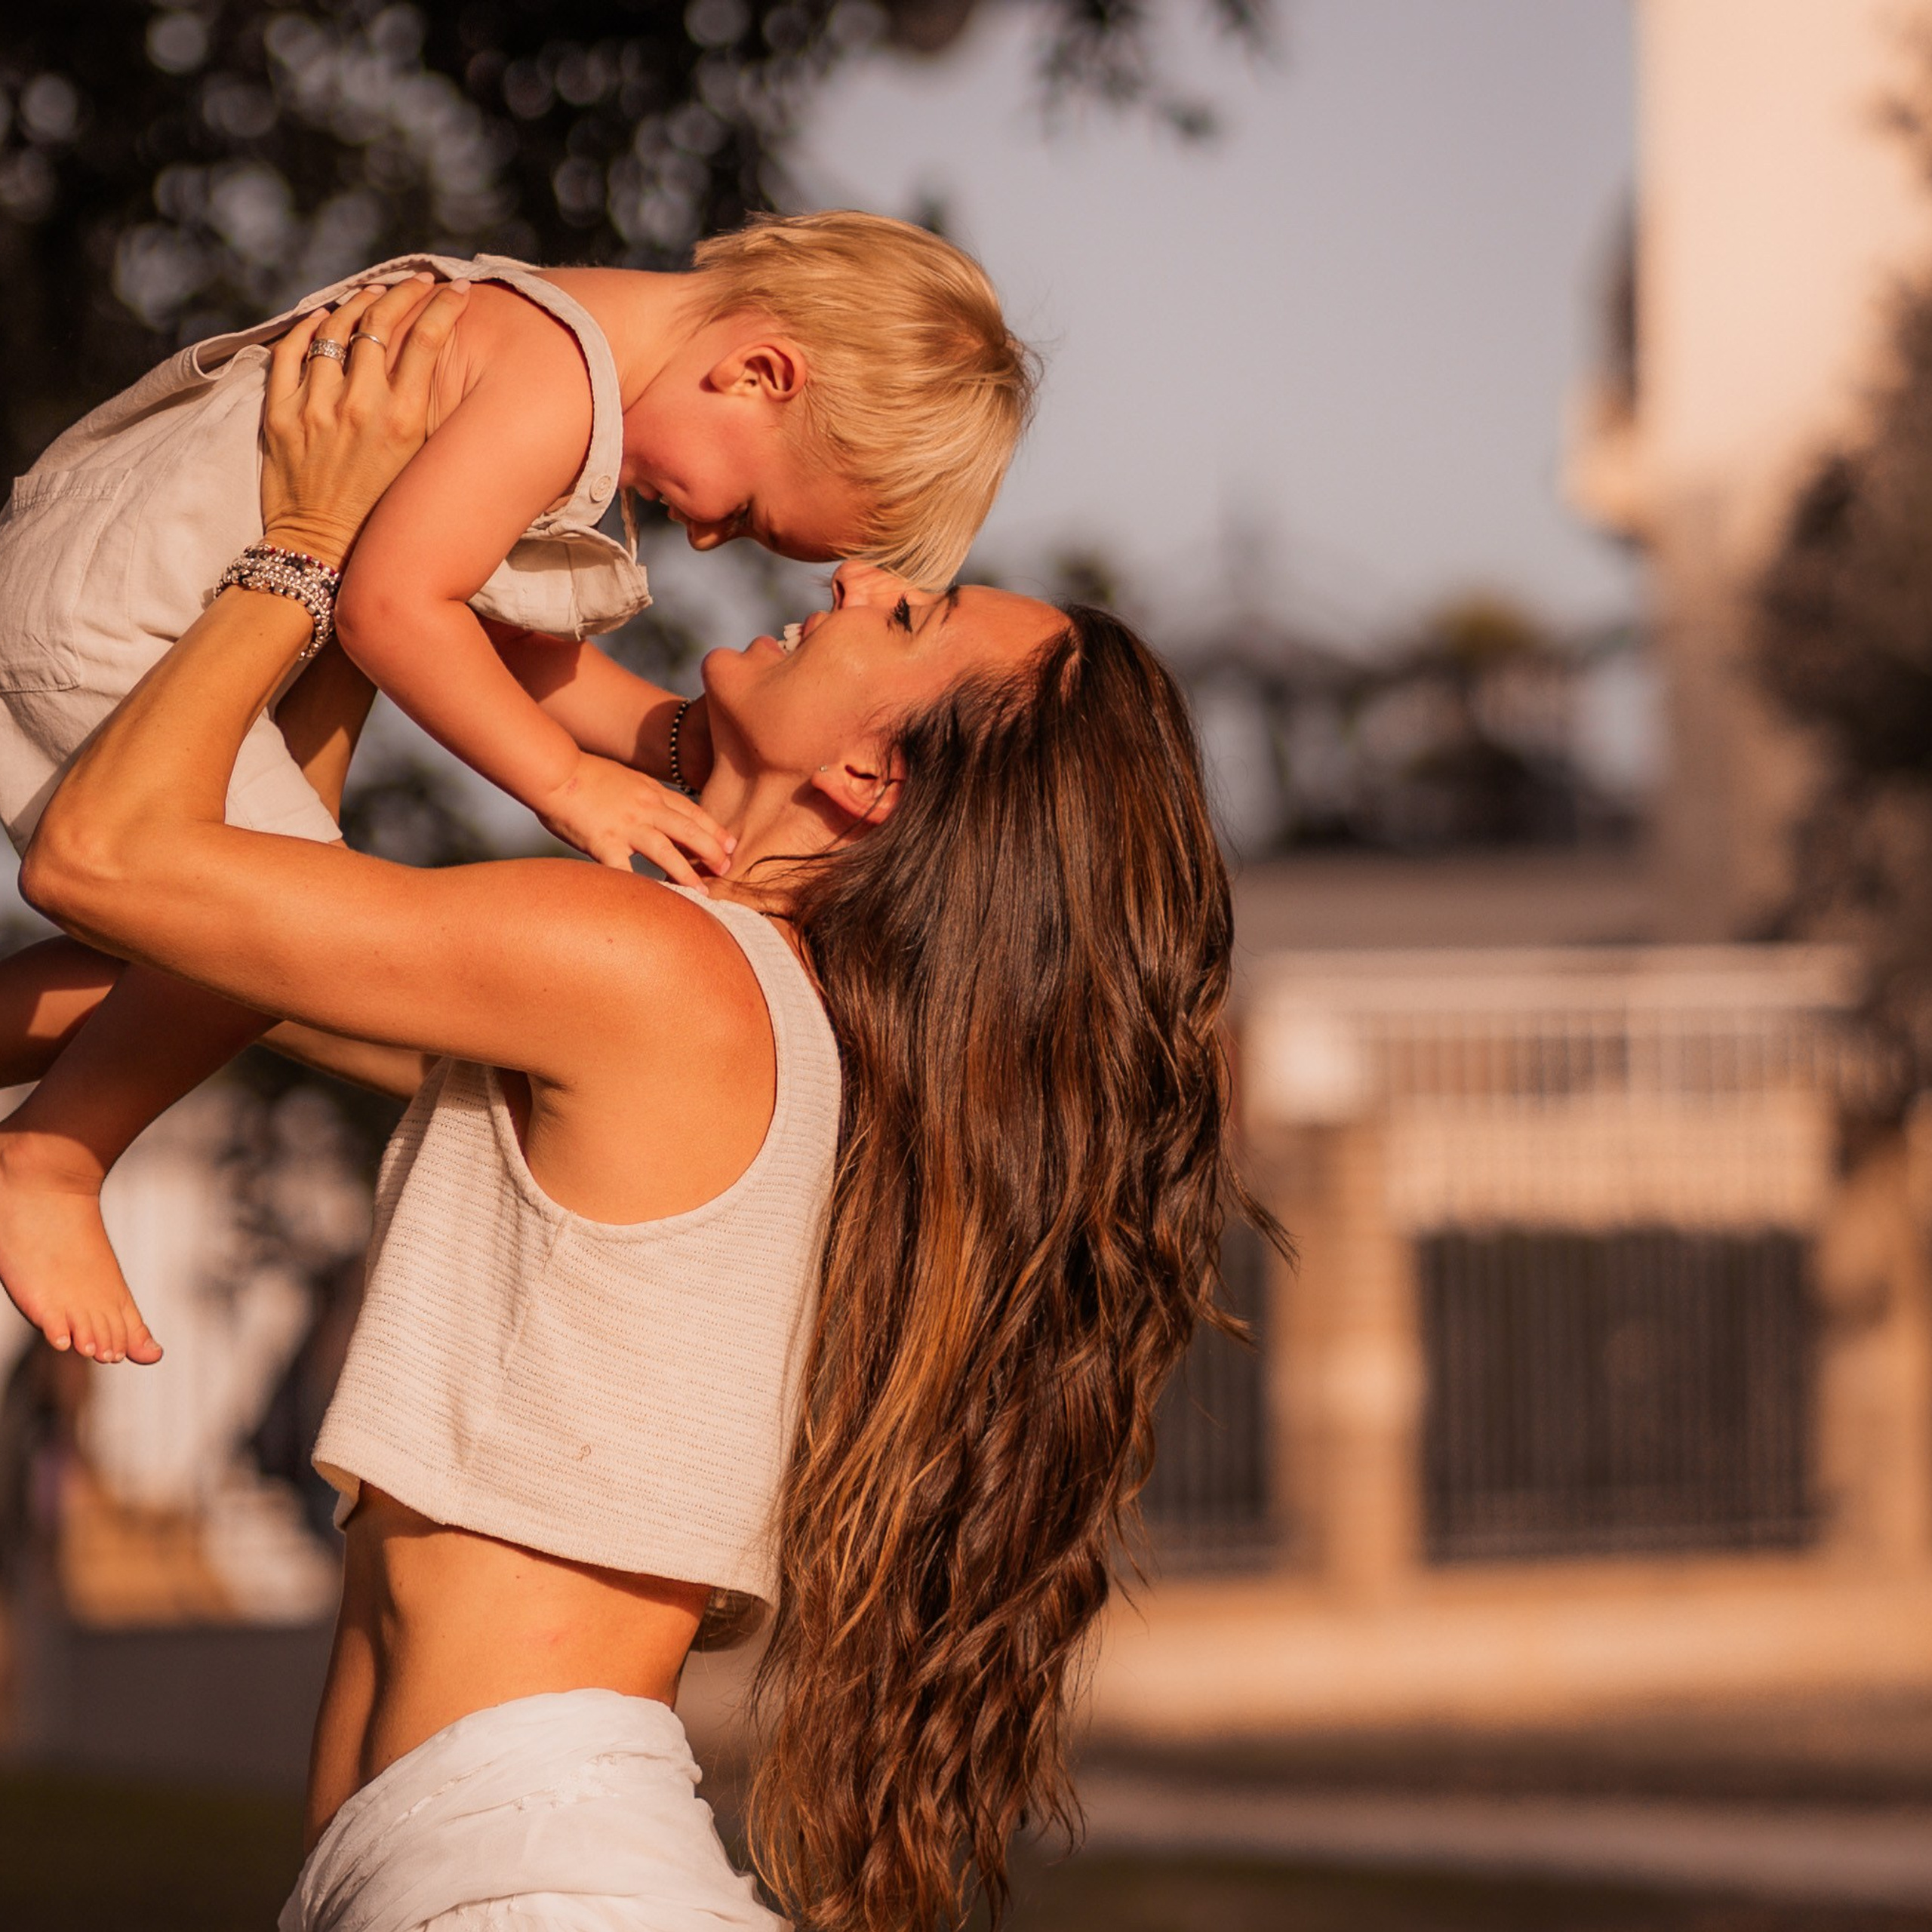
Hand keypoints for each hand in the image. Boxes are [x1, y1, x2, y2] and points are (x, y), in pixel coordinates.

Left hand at [259, 275, 470, 567]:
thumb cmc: (381, 513)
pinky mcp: (279, 415)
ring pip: (333, 328)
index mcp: (405, 423)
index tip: (455, 290)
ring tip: (370, 296)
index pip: (427, 339)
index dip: (443, 305)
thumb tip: (436, 368)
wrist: (321, 551)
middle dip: (401, 291)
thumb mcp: (418, 465)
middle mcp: (361, 408)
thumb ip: (425, 416)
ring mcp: (315, 408)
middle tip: (413, 283)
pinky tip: (322, 317)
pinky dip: (306, 326)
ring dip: (356, 303)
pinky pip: (289, 350)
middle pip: (380, 322)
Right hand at [536, 752, 735, 886]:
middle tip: (728, 868)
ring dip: (687, 872)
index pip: (691, 812)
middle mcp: (644, 807)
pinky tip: (650, 904)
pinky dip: (638, 887)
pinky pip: (624, 869)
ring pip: (666, 850)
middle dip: (712, 851)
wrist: (554, 770)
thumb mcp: (625, 779)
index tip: (731, 845)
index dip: (713, 830)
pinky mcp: (603, 840)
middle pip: (688, 830)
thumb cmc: (583, 775)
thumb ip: (643, 797)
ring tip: (703, 892)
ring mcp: (625, 824)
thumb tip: (656, 815)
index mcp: (651, 792)